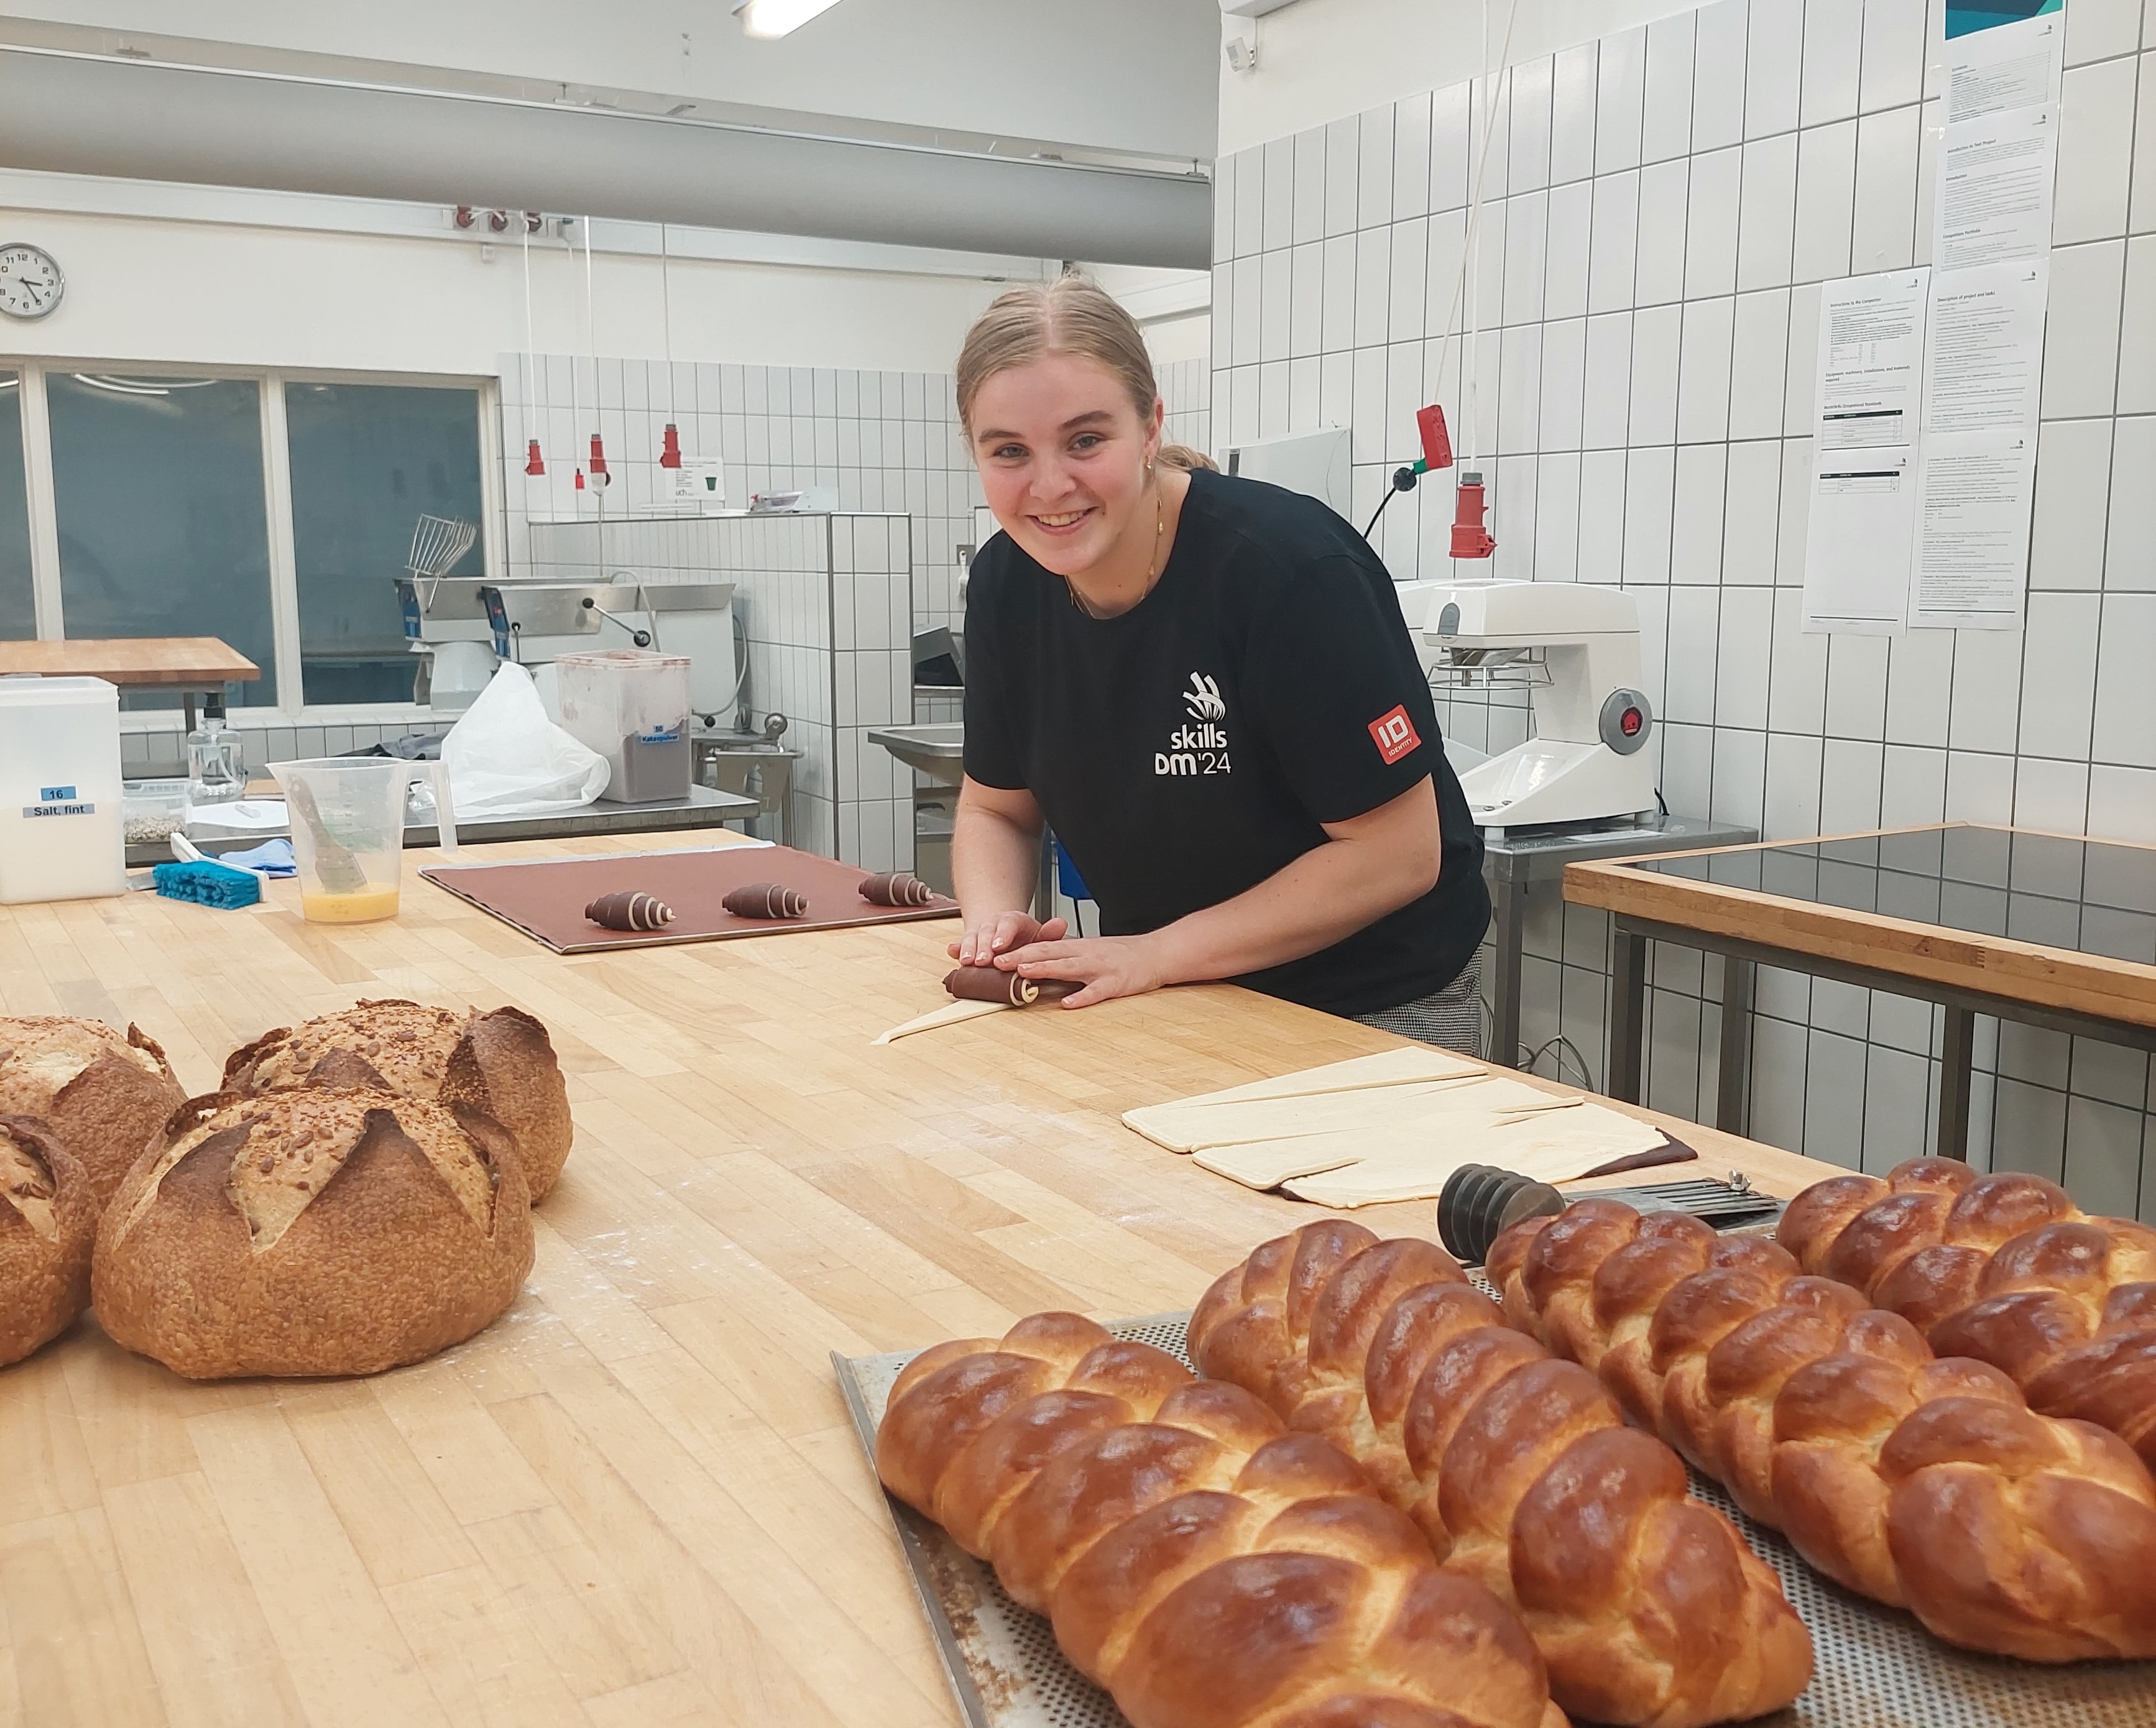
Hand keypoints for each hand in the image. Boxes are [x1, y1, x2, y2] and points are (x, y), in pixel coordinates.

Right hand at [950, 911, 1066, 967]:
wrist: (1002, 930)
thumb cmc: (1021, 937)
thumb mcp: (1038, 934)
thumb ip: (1049, 933)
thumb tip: (1061, 924)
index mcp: (1012, 921)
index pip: (1008, 924)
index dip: (1003, 935)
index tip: (999, 946)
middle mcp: (993, 925)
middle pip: (987, 932)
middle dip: (983, 947)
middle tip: (983, 961)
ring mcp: (979, 933)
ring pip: (972, 938)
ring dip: (968, 949)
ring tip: (967, 961)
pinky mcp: (968, 943)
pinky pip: (960, 944)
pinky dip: (955, 948)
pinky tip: (952, 952)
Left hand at [999, 934, 1167, 1008]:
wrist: (1155, 954)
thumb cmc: (1121, 955)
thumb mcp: (1090, 952)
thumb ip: (1065, 959)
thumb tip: (1035, 966)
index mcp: (1077, 947)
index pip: (1043, 946)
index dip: (1018, 950)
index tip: (996, 955)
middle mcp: (1085, 954)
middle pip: (1050, 953)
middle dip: (1022, 957)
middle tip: (998, 962)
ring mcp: (1100, 967)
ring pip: (1068, 967)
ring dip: (1045, 969)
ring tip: (1024, 973)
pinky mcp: (1116, 982)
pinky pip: (1097, 991)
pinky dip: (1082, 997)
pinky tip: (1068, 1003)